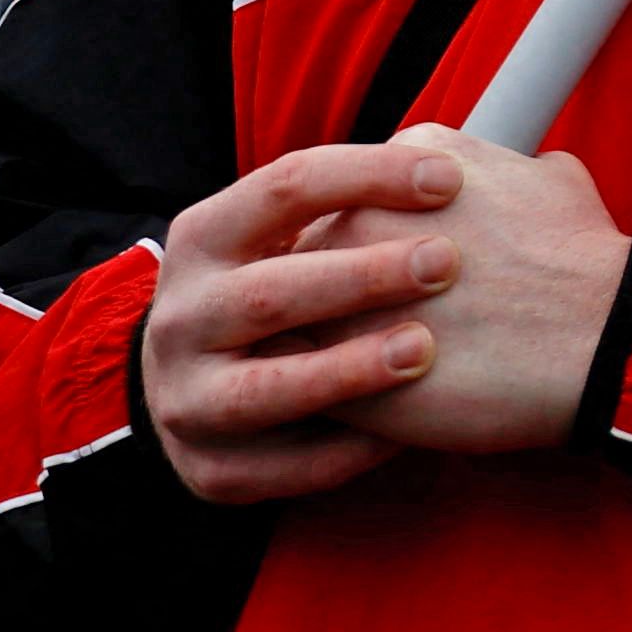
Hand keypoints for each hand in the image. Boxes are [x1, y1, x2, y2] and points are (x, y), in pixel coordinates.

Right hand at [144, 140, 467, 502]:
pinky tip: (407, 433)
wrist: (199, 380)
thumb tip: (451, 163)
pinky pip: (280, 468)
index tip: (451, 178)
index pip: (285, 187)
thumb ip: (351, 205)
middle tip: (446, 262)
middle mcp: (181, 318)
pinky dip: (344, 451)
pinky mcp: (208, 469)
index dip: (369, 175)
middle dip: (362, 277)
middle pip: (270, 293)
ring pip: (265, 390)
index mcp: (203, 237)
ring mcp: (185, 399)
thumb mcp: (287, 234)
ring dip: (346, 370)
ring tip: (423, 349)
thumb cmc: (284, 284)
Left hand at [310, 129, 630, 454]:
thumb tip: (513, 171)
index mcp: (404, 163)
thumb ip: (504, 168)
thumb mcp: (552, 176)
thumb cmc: (582, 260)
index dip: (379, 230)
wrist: (602, 337)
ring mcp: (333, 295)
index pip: (355, 189)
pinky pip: (302, 379)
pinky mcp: (330, 371)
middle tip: (377, 312)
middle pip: (311, 247)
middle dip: (334, 281)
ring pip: (295, 316)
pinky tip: (369, 400)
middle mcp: (355, 217)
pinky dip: (325, 390)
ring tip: (364, 362)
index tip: (400, 260)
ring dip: (319, 336)